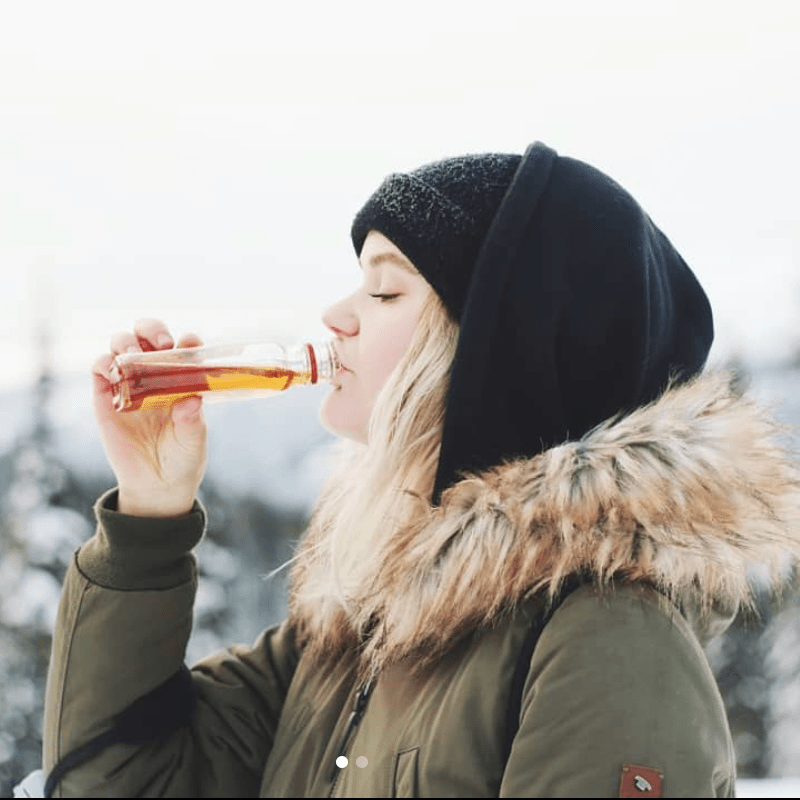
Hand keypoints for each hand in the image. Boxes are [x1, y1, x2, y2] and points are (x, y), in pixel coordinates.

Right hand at [92, 318, 207, 516]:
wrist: (156, 486)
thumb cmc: (182, 458)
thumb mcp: (194, 442)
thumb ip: (193, 422)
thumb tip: (190, 401)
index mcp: (183, 379)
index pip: (184, 347)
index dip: (188, 341)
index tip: (191, 343)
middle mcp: (155, 375)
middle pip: (148, 336)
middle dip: (153, 330)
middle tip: (162, 344)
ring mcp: (129, 384)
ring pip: (121, 345)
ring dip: (126, 341)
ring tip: (134, 354)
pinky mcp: (105, 398)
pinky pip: (99, 369)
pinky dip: (103, 362)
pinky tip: (113, 370)